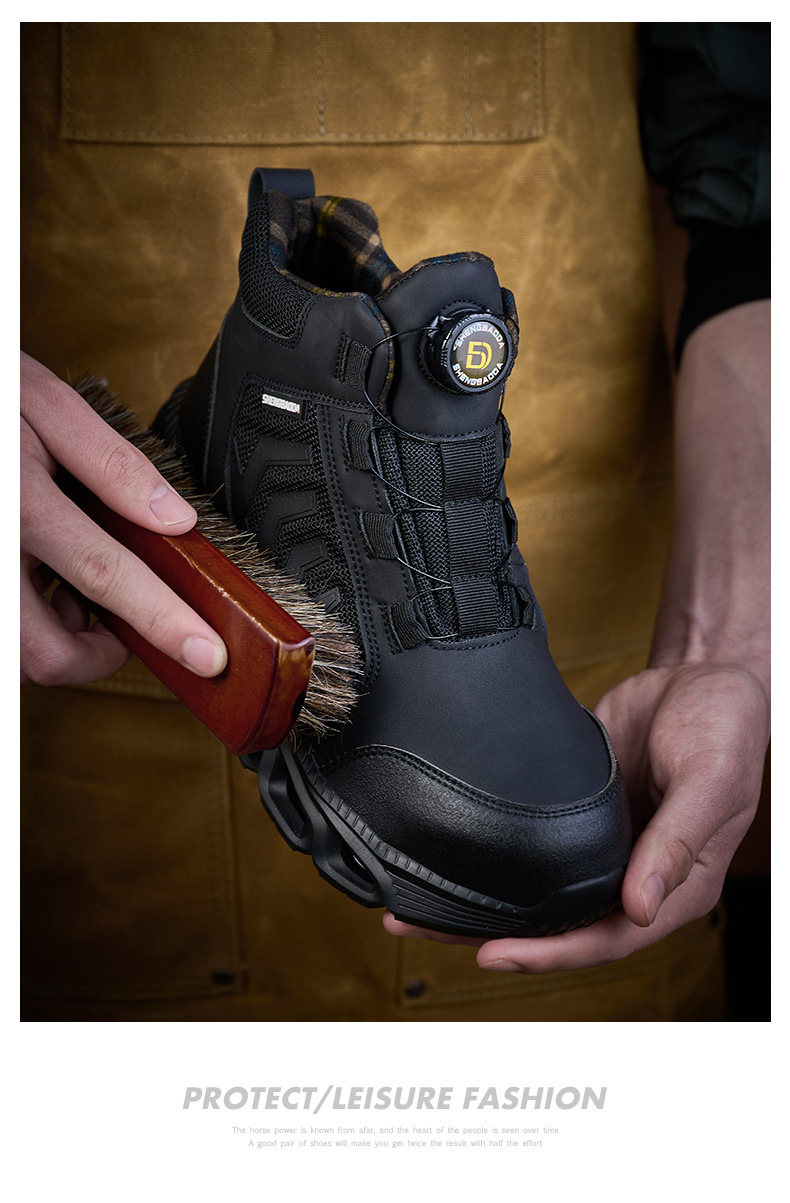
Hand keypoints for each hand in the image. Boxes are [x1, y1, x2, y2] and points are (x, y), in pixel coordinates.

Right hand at [21, 351, 227, 685]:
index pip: (103, 575)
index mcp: (20, 503)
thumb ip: (110, 462)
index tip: (206, 653)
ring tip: (73, 589)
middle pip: (46, 652)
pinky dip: (32, 621)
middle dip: (98, 657)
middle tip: (125, 629)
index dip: (160, 621)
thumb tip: (175, 518)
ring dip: (59, 640)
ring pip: (20, 652)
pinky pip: (6, 631)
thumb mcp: (45, 405)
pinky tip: (43, 581)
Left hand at [385, 661, 768, 971]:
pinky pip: (530, 844)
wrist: (702, 674)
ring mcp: (598, 846)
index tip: (493, 954)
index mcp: (674, 886)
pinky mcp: (572, 813)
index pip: (606, 939)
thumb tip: (641, 908)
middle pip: (558, 926)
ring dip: (479, 901)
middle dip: (490, 934)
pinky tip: (447, 851)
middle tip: (415, 924)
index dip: (552, 954)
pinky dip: (491, 854)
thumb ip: (678, 842)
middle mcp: (631, 875)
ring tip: (408, 901)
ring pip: (536, 890)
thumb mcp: (712, 780)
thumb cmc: (726, 727)